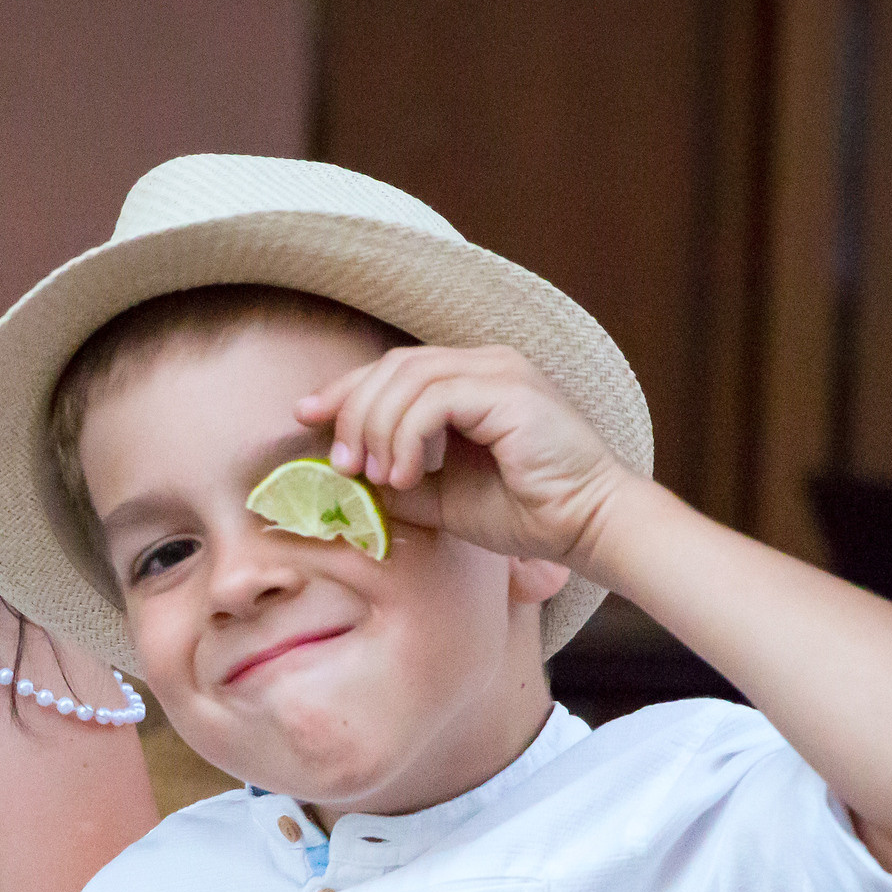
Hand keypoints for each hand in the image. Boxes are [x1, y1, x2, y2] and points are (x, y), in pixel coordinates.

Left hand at [293, 344, 633, 571]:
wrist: (586, 527)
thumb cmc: (524, 513)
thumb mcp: (440, 497)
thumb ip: (395, 478)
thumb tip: (343, 476)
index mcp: (470, 380)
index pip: (393, 369)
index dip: (344, 389)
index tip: (305, 416)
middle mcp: (484, 364)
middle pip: (391, 367)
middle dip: (352, 413)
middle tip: (342, 465)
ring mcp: (499, 371)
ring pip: (406, 378)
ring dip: (376, 428)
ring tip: (377, 477)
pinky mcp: (508, 389)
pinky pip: (433, 399)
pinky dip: (406, 436)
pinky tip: (407, 475)